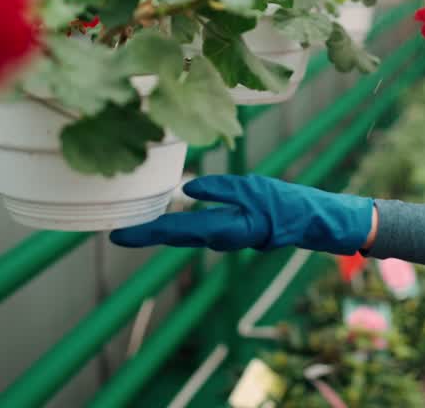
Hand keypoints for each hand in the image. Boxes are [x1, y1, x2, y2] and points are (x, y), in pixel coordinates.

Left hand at [109, 174, 374, 255]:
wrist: (306, 222)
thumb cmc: (283, 204)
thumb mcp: (252, 189)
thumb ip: (220, 190)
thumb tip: (187, 188)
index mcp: (221, 228)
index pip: (175, 229)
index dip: (145, 232)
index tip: (118, 235)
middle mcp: (217, 237)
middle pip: (174, 235)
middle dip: (147, 233)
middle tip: (118, 230)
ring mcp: (222, 236)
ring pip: (184, 234)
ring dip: (160, 229)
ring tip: (136, 221)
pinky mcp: (227, 230)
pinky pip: (195, 229)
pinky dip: (178, 224)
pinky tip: (168, 216)